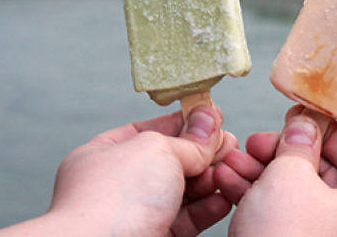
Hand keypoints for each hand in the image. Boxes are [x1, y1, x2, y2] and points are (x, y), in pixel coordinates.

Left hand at [0, 105, 237, 236]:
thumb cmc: (114, 199)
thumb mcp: (157, 149)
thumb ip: (188, 138)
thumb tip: (209, 120)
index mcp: (106, 155)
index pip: (150, 131)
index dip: (183, 123)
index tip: (211, 117)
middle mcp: (119, 184)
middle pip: (170, 161)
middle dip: (202, 153)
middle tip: (229, 144)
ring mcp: (136, 214)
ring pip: (181, 192)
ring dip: (209, 179)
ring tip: (229, 169)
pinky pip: (186, 219)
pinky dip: (207, 208)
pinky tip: (223, 198)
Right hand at [215, 105, 336, 236]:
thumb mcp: (290, 176)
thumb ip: (298, 143)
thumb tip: (305, 124)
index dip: (330, 129)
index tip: (303, 117)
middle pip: (321, 168)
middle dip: (283, 150)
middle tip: (259, 140)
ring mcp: (321, 236)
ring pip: (293, 189)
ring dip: (260, 169)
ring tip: (233, 158)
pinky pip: (278, 210)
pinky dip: (254, 192)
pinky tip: (228, 178)